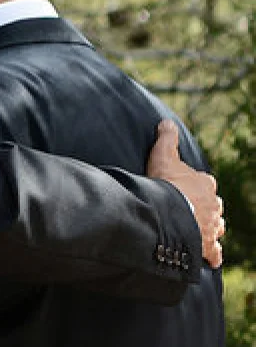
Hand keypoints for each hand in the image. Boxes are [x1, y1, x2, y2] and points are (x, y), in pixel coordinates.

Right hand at [146, 119, 224, 267]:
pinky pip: (215, 252)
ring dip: (209, 228)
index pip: (203, 183)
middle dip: (204, 208)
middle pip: (212, 205)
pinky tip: (209, 256)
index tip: (181, 188)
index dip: (192, 186)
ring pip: (215, 226)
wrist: (168, 211)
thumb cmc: (165, 183)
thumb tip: (166, 122)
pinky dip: (213, 254)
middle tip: (187, 209)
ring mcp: (212, 225)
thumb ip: (166, 139)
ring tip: (197, 230)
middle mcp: (214, 205)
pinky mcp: (208, 244)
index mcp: (205, 183)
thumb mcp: (162, 155)